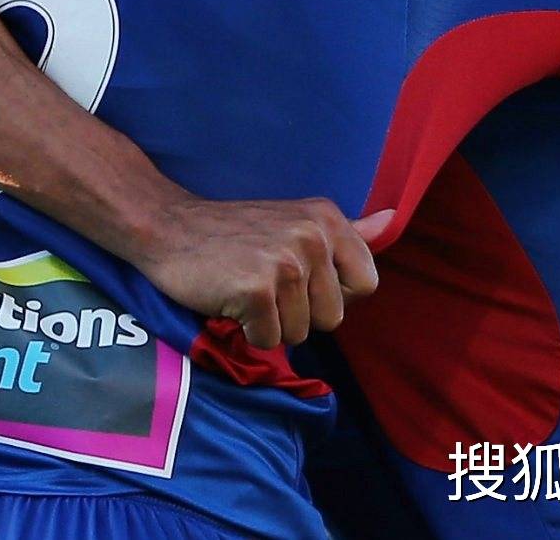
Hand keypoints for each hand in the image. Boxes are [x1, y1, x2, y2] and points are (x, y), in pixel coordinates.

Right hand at [132, 195, 384, 350]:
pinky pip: (269, 340)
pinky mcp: (256, 290)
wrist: (166, 227)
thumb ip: (347, 230)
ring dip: (270, 323)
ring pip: (301, 333)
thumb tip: (394, 218)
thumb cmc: (232, 232)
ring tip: (243, 288)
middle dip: (298, 312)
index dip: (331, 293)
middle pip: (334, 317)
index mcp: (327, 218)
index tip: (296, 277)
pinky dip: (246, 330)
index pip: (366, 284)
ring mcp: (284, 262)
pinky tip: (228, 299)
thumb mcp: (295, 220)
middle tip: (261, 281)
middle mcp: (311, 236)